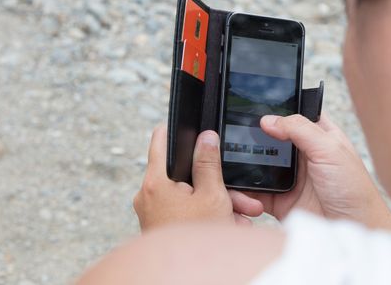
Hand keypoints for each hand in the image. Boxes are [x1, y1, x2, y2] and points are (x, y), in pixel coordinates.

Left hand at [133, 127, 263, 231]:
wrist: (190, 276)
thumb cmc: (196, 241)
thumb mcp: (212, 195)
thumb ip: (209, 163)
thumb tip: (206, 137)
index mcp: (156, 182)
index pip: (160, 140)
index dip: (175, 128)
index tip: (184, 122)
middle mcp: (149, 195)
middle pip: (185, 174)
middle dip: (216, 182)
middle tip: (239, 194)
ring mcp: (154, 211)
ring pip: (190, 194)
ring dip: (218, 201)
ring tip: (241, 215)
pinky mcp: (161, 223)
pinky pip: (187, 209)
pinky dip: (208, 213)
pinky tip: (229, 224)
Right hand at [237, 114, 390, 235]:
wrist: (353, 228)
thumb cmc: (353, 189)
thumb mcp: (330, 149)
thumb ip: (300, 129)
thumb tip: (269, 120)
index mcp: (318, 135)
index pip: (292, 115)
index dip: (274, 110)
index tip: (252, 107)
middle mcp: (301, 154)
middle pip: (270, 138)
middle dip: (253, 138)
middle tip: (233, 135)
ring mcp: (289, 176)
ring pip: (258, 164)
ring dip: (245, 165)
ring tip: (231, 161)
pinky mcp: (279, 198)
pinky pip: (254, 191)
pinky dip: (244, 191)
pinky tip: (239, 189)